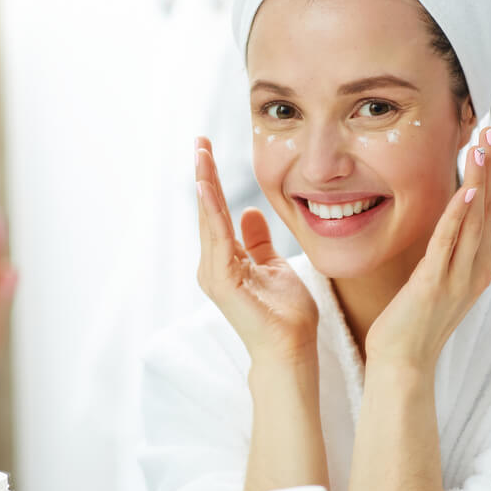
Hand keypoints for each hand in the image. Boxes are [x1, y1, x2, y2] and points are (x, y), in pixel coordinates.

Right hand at [194, 137, 317, 363]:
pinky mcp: (221, 281)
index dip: (212, 182)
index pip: (216, 213)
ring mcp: (214, 274)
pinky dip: (212, 210)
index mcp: (226, 262)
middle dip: (203, 175)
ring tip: (201, 153)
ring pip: (208, 219)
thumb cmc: (285, 315)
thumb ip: (258, 241)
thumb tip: (249, 212)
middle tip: (199, 141)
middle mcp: (213, 266)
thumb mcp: (274, 266)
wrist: (291, 349)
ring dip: (204, 184)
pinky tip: (207, 186)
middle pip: (206, 211)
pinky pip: (217, 237)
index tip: (208, 151)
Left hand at [365, 127, 490, 371]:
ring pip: (477, 220)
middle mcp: (478, 270)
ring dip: (481, 180)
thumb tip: (455, 212)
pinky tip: (465, 189)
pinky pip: (449, 243)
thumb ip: (453, 247)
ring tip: (483, 146)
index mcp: (483, 266)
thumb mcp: (442, 276)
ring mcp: (459, 277)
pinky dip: (459, 215)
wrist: (403, 361)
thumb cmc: (416, 318)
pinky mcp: (434, 283)